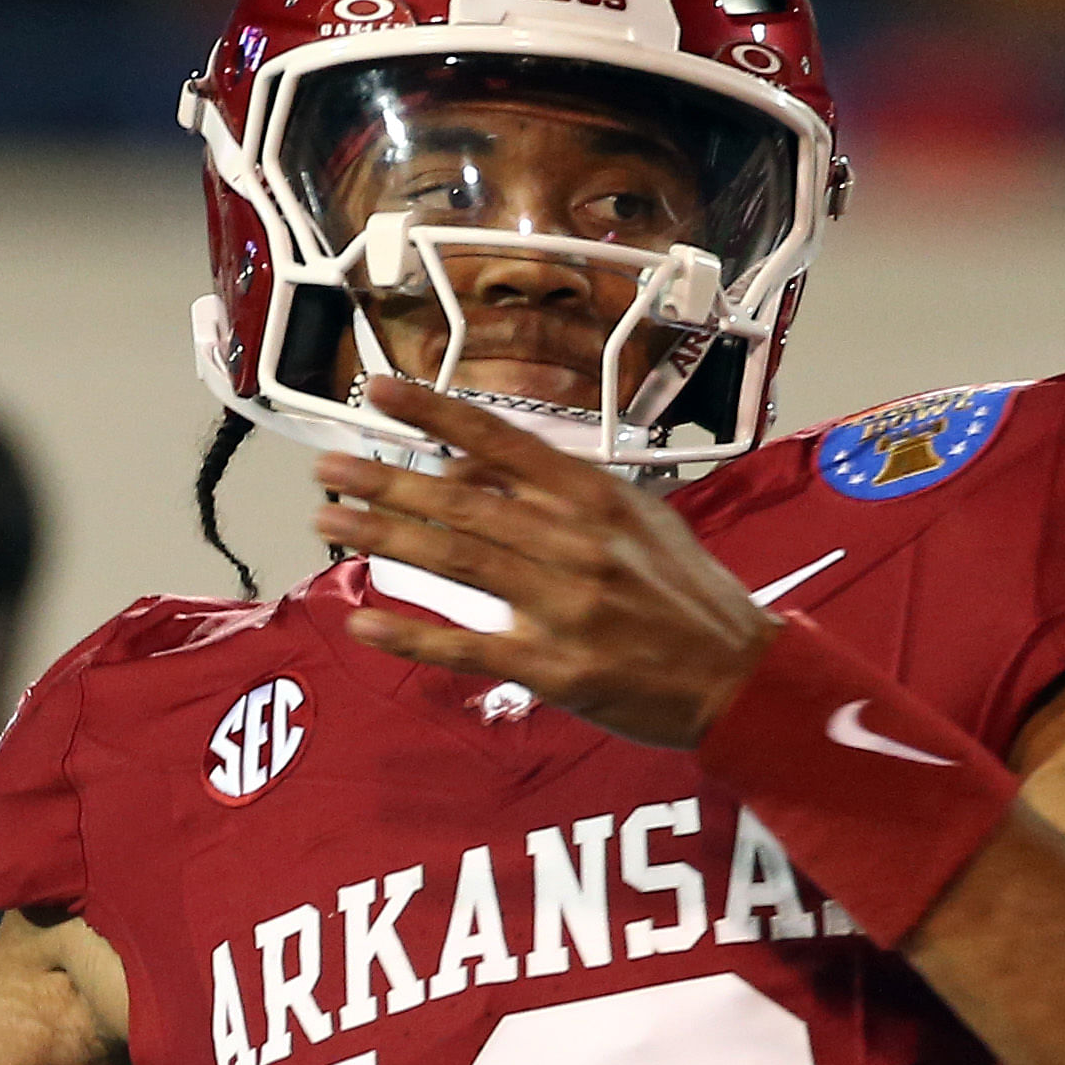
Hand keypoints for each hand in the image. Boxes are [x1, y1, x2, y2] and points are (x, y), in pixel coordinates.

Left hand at [310, 377, 775, 747]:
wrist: (739, 675)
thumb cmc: (686, 596)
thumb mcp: (637, 521)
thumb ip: (561, 494)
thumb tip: (476, 472)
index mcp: (595, 498)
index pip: (501, 442)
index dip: (436, 414)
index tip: (380, 390)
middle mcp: (575, 543)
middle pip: (462, 501)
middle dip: (386, 480)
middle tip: (326, 467)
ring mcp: (563, 606)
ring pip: (456, 561)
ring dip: (384, 537)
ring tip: (329, 520)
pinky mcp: (554, 668)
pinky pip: (469, 647)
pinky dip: (412, 634)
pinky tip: (363, 621)